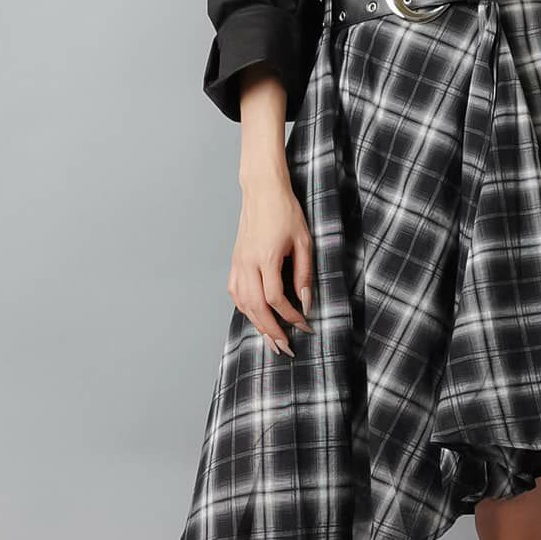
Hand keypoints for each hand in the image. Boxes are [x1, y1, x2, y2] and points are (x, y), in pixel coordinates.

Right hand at [228, 173, 313, 356]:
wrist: (262, 191)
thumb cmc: (285, 212)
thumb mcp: (304, 241)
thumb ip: (304, 274)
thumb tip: (306, 302)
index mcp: (266, 258)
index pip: (275, 299)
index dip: (290, 317)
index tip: (305, 326)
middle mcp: (247, 263)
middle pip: (255, 308)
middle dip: (271, 331)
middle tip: (285, 348)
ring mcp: (238, 263)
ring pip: (243, 303)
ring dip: (256, 325)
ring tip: (270, 341)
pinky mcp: (234, 261)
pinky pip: (235, 293)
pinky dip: (244, 309)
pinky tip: (255, 317)